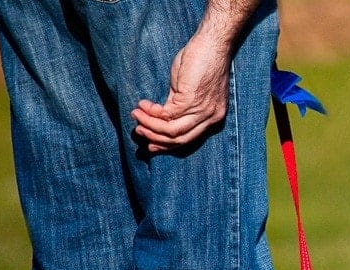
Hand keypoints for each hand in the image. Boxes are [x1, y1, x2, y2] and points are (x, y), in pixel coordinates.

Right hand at [131, 33, 231, 152]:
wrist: (212, 45)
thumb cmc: (201, 61)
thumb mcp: (188, 90)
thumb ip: (177, 105)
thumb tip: (160, 116)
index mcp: (213, 117)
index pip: (189, 139)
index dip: (167, 144)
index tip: (151, 144)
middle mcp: (210, 118)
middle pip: (180, 139)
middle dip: (156, 138)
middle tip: (139, 132)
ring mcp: (202, 111)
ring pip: (172, 130)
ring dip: (151, 125)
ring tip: (136, 116)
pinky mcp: (192, 101)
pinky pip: (167, 114)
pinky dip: (152, 112)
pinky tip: (142, 105)